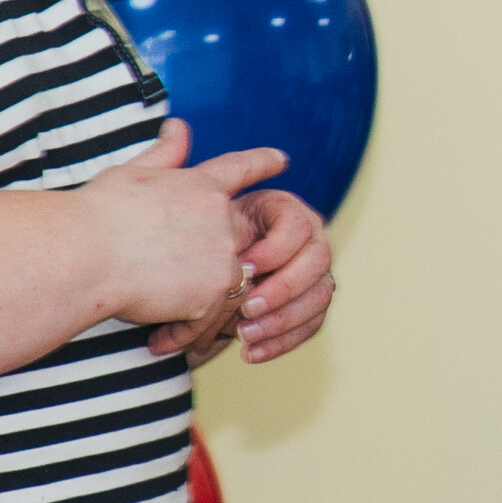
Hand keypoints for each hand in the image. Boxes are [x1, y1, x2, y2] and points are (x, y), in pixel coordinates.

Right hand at [76, 121, 285, 330]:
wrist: (82, 256)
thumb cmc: (95, 214)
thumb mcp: (131, 172)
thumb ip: (163, 155)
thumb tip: (178, 126)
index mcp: (201, 185)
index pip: (241, 169)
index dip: (262, 163)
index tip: (282, 160)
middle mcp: (222, 216)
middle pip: (240, 232)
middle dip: (217, 248)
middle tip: (173, 263)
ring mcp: (223, 255)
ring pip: (228, 275)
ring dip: (199, 289)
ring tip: (160, 300)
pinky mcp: (214, 291)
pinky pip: (210, 314)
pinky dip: (186, 324)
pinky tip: (161, 329)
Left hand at [151, 189, 333, 365]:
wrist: (193, 272)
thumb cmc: (192, 237)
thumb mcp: (197, 213)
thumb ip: (197, 204)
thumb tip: (182, 150)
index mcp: (288, 212)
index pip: (299, 226)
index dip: (276, 248)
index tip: (243, 266)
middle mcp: (311, 240)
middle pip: (318, 261)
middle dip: (283, 288)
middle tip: (246, 307)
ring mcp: (315, 274)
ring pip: (319, 296)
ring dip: (283, 319)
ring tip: (242, 334)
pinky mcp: (310, 305)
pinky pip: (311, 324)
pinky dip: (283, 342)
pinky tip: (250, 353)